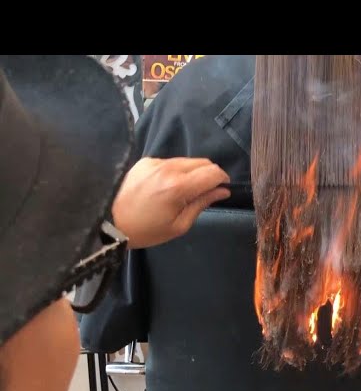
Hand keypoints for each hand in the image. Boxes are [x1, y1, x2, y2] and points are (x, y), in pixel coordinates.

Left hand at [112, 157, 230, 248]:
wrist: (108, 222)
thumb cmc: (146, 230)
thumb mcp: (179, 225)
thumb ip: (202, 204)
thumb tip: (222, 191)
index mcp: (178, 187)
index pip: (212, 172)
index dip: (222, 179)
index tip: (222, 189)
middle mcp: (168, 168)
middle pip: (202, 162)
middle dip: (209, 174)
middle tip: (205, 191)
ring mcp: (155, 162)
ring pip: (187, 160)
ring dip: (193, 172)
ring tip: (184, 191)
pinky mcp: (145, 161)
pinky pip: (170, 162)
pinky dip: (176, 171)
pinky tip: (167, 186)